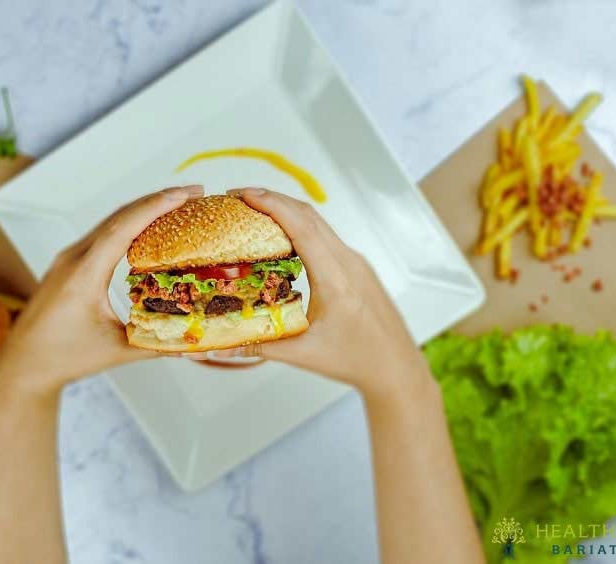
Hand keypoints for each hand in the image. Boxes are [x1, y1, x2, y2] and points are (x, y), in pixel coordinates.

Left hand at [0, 185, 204, 397]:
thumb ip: (157, 344)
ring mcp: (68, 258)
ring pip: (110, 222)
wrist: (24, 363)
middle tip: (193, 193)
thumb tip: (195, 342)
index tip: (183, 195)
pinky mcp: (69, 263)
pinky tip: (148, 226)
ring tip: (178, 203)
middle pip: (119, 216)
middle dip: (157, 200)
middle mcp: (73, 259)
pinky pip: (102, 234)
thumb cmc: (63, 358)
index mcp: (83, 276)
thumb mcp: (116, 351)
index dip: (154, 208)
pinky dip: (129, 223)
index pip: (122, 229)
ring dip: (143, 209)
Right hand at [223, 188, 429, 395]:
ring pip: (319, 224)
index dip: (273, 205)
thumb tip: (219, 346)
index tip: (245, 195)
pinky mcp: (358, 267)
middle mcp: (349, 264)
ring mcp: (356, 263)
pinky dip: (302, 227)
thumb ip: (259, 346)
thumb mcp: (302, 355)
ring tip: (255, 210)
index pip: (303, 229)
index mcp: (336, 281)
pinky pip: (327, 237)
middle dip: (273, 200)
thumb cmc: (356, 360)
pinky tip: (283, 235)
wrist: (396, 367)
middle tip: (239, 198)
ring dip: (288, 211)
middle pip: (309, 216)